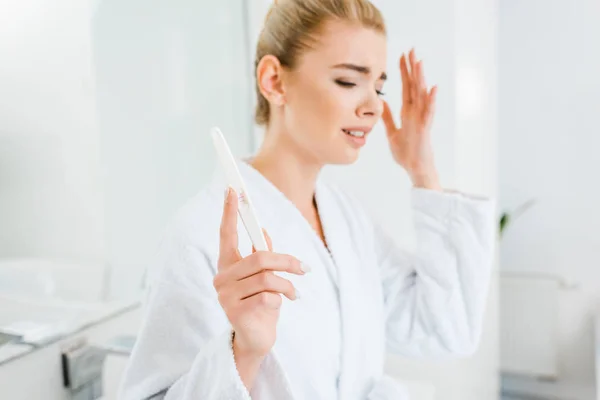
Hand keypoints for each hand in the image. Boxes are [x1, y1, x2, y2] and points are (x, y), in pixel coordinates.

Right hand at [213, 187, 305, 377]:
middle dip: (286, 261)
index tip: (233, 189)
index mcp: (228, 264)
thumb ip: (262, 255)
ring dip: (287, 284)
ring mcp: (225, 295)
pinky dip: (280, 299)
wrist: (257, 339)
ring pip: (266, 277)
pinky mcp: (235, 312)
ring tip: (294, 293)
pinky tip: (279, 306)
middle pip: (258, 257)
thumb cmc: (261, 304)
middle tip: (303, 268)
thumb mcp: (265, 277)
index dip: (230, 212)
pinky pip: (267, 296)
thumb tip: (264, 231)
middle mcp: (222, 277)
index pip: (226, 233)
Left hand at [381, 49, 440, 190]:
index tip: (401, 56)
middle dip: (412, 68)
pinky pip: (429, 112)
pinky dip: (431, 100)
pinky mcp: (425, 129)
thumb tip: (382, 103)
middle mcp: (416, 112)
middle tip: (411, 50)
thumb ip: (388, 117)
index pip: (405, 87)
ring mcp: (421, 119)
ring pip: (422, 94)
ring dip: (421, 78)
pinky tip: (433, 88)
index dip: (403, 72)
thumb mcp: (392, 132)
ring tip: (420, 62)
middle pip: (414, 86)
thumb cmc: (406, 152)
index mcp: (408, 112)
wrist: (414, 168)